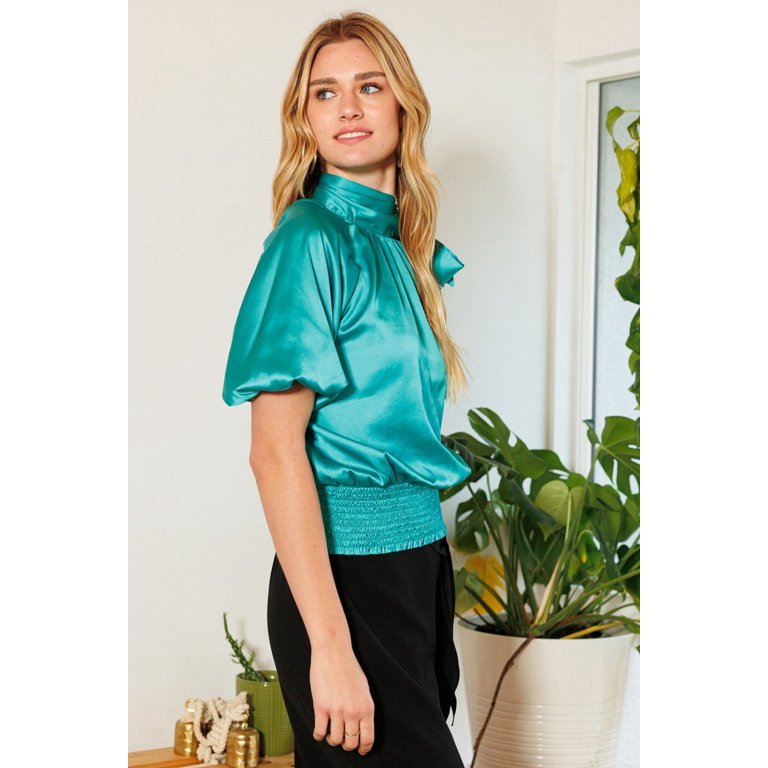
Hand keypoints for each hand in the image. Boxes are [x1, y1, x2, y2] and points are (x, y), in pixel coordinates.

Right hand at [310, 641, 374, 755]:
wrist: (334, 652)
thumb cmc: (349, 668)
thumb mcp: (364, 689)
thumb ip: (363, 708)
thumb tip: (361, 727)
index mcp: (367, 708)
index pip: (368, 739)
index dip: (363, 748)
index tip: (360, 750)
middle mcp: (353, 712)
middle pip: (351, 743)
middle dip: (347, 745)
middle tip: (343, 740)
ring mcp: (337, 711)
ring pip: (335, 740)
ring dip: (332, 740)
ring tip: (330, 733)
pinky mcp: (321, 707)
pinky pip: (319, 732)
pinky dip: (319, 735)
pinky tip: (319, 730)